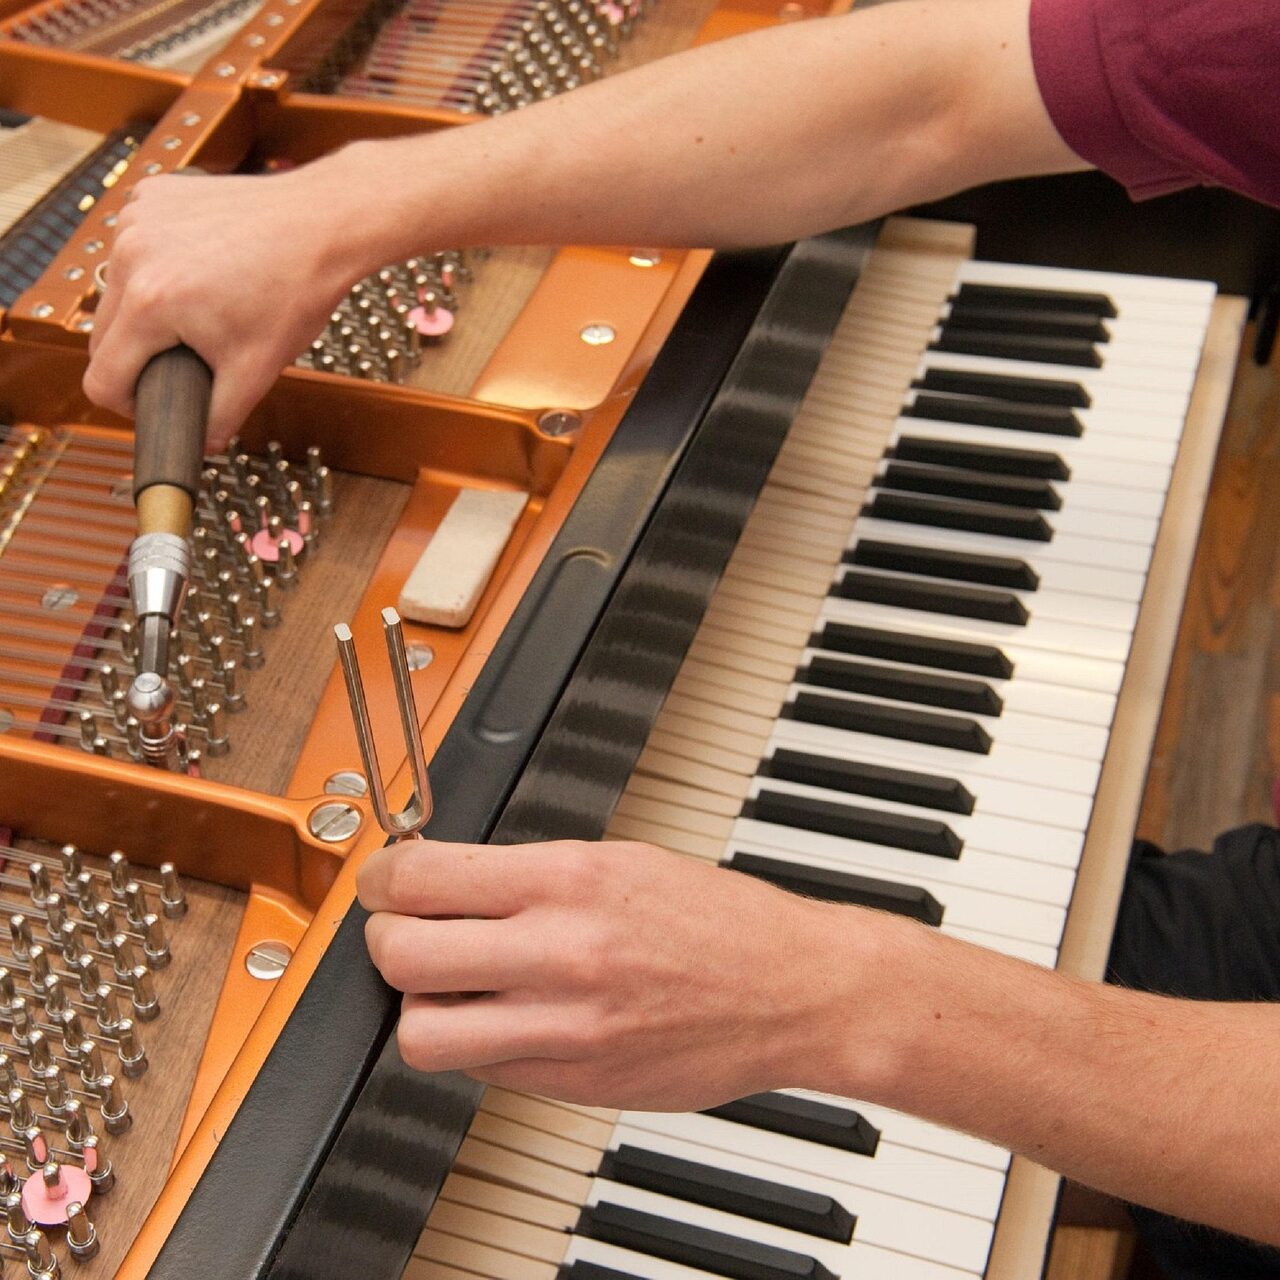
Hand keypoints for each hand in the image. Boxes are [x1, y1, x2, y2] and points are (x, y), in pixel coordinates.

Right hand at [83, 158, 365, 449]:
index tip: (157, 403)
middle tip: (187, 361)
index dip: (129, 405)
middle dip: (140, 357)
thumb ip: (221, 418)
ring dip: (145, 310)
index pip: (102, 378)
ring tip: (199, 314)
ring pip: (116, 289)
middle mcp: (131, 255)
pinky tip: (199, 271)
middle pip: (104, 335)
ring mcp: (136, 218)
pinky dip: (157, 265)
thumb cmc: (296, 288)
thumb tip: (203, 445)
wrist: (322, 224)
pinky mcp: (149, 196)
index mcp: (149, 303)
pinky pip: (135, 248)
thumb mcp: (258, 369)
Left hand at [357, 839, 867, 1109]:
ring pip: (424, 1035)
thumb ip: (529, 875)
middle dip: (385, 939)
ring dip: (420, 1007)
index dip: (384, 876)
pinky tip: (507, 1020)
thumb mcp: (621, 860)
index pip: (425, 876)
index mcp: (572, 879)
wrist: (793, 989)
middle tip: (403, 931)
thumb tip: (448, 883)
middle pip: (402, 956)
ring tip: (447, 988)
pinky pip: (481, 1073)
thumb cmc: (718, 919)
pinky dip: (477, 1046)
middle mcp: (563, 953)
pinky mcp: (577, 1084)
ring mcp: (567, 1028)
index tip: (385, 878)